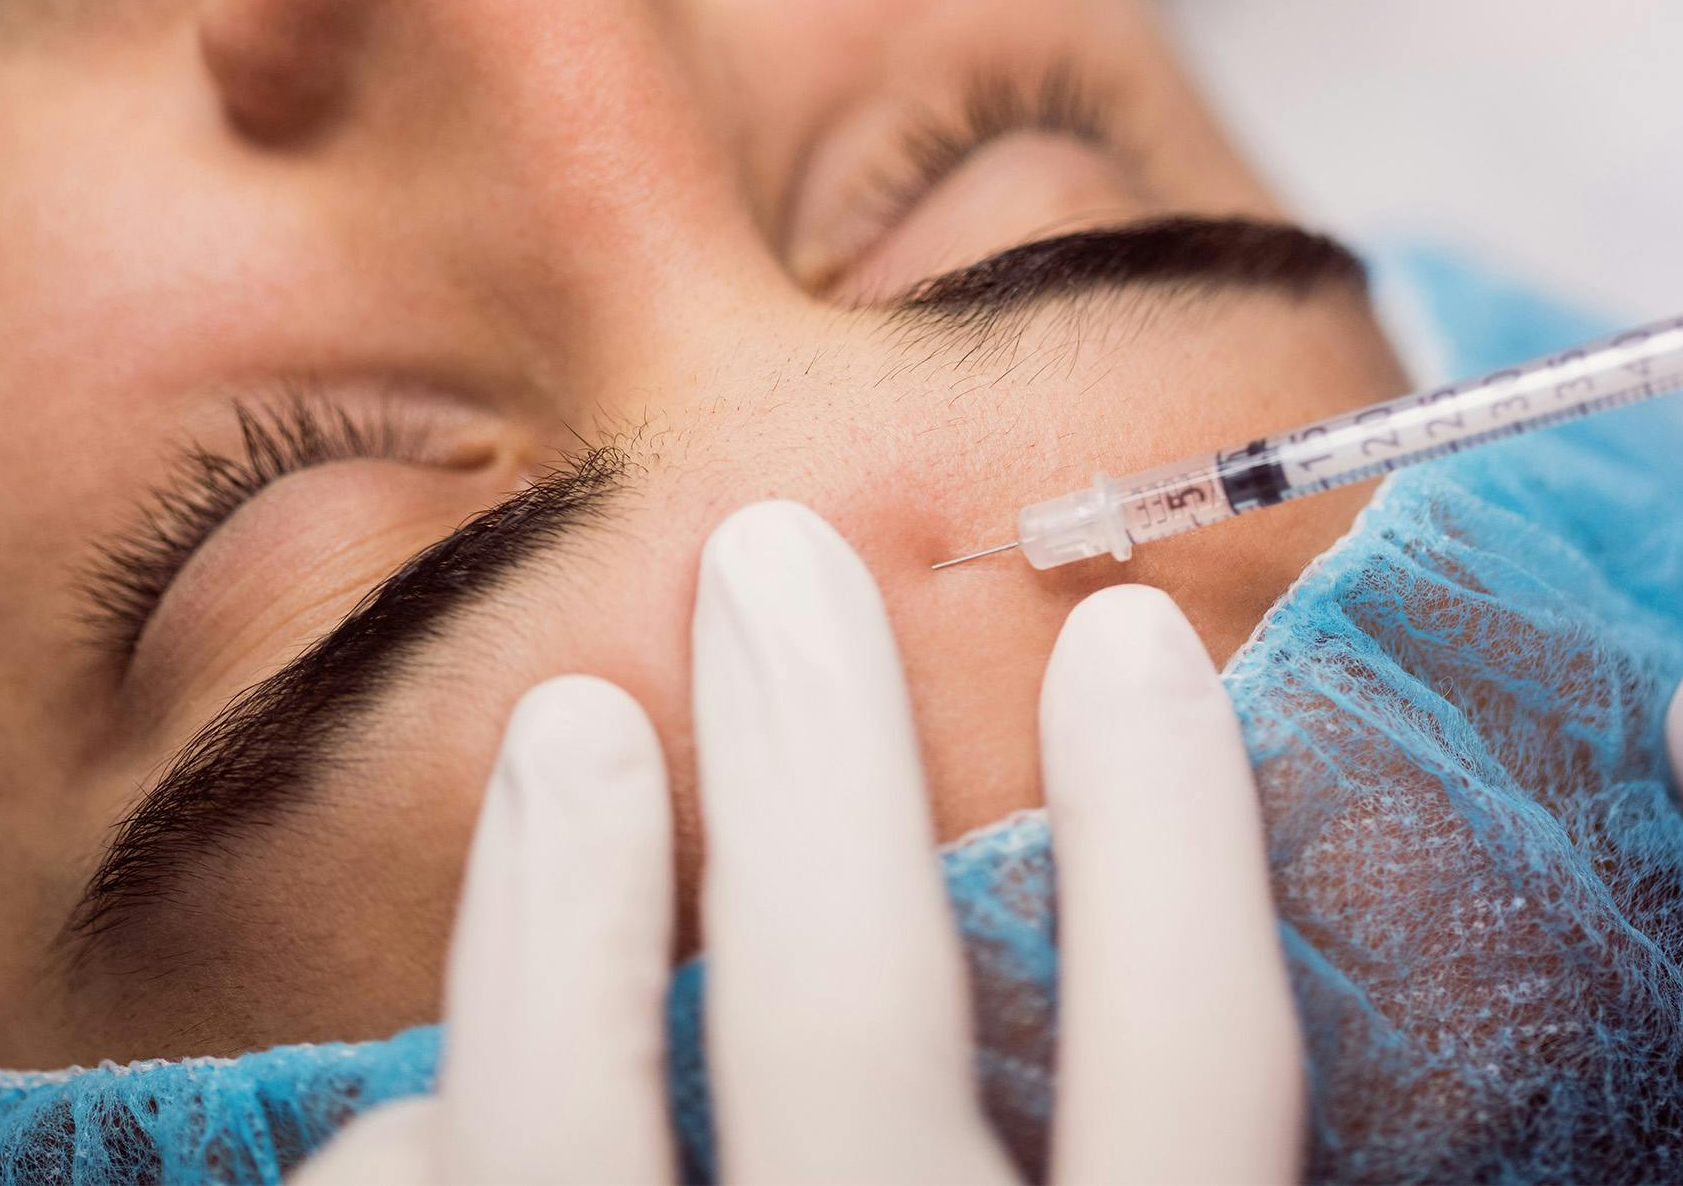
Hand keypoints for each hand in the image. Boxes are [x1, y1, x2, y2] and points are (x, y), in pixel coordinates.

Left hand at [292, 500, 1303, 1183]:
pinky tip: (428, 1094)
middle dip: (814, 762)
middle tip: (772, 555)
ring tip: (572, 732)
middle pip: (851, 1042)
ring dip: (561, 902)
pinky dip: (418, 1147)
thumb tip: (1264, 916)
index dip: (1170, 828)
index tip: (1120, 643)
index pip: (1191, 1063)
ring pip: (578, 1130)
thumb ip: (1178, 1122)